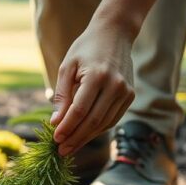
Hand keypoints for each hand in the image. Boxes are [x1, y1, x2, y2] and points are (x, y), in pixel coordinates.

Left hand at [51, 18, 135, 155]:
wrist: (115, 33)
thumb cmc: (85, 49)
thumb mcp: (67, 67)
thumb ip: (62, 95)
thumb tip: (56, 122)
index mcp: (97, 76)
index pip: (80, 110)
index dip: (67, 128)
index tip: (55, 139)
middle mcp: (115, 86)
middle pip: (93, 121)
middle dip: (76, 138)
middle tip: (61, 151)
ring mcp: (126, 92)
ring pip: (104, 124)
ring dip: (86, 137)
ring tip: (70, 147)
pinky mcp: (130, 96)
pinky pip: (112, 119)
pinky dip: (98, 130)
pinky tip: (84, 135)